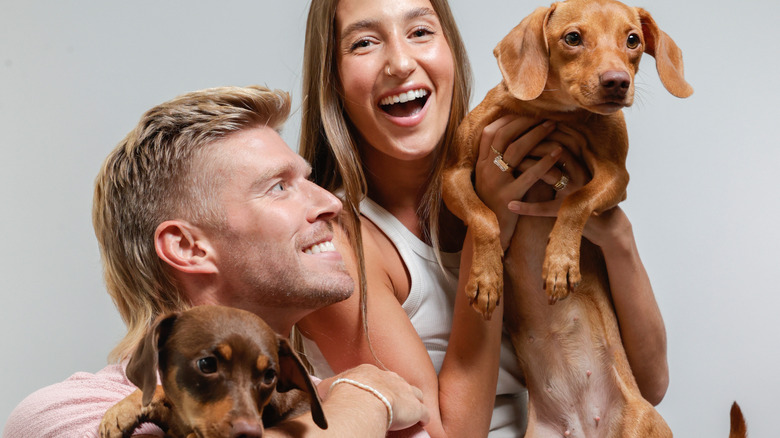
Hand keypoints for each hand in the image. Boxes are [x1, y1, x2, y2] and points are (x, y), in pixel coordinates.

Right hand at [323, 364, 429, 430]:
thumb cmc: (343, 395)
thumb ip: (327, 386)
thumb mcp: (328, 386)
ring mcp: (405, 391)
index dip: (379, 386)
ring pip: (415, 393)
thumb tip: (319, 387)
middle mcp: (390, 378)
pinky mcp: (416, 408)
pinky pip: (424, 412)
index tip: (377, 393)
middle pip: (399, 382)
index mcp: (369, 372)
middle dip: (398, 390)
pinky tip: (423, 423)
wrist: (361, 404)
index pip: (377, 376)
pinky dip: (424, 417)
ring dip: (414, 401)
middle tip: (395, 402)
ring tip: (410, 410)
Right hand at [475, 115, 565, 248]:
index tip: (526, 113)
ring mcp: (495, 183)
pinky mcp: (508, 197)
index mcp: (480, 165)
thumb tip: (511, 136)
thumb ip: (496, 161)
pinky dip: (545, 161)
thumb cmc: (495, 205)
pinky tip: (558, 153)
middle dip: (525, 122)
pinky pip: (529, 174)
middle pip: (503, 136)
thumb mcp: (490, 180)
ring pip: (516, 150)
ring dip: (537, 135)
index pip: (490, 132)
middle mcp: (485, 171)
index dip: (508, 120)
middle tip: (544, 116)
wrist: (490, 234)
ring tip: (553, 127)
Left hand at [506, 124, 632, 249]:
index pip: (561, 135)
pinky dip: (527, 207)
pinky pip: (545, 208)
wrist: (601, 223)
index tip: (520, 127)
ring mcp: (576, 190)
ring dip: (528, 168)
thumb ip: (559, 155)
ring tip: (510, 166)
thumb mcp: (571, 171)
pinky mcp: (570, 210)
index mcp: (581, 159)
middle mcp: (580, 172)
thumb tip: (535, 135)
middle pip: (556, 149)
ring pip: (550, 174)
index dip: (539, 130)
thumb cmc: (579, 193)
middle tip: (510, 143)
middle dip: (531, 145)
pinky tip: (511, 206)